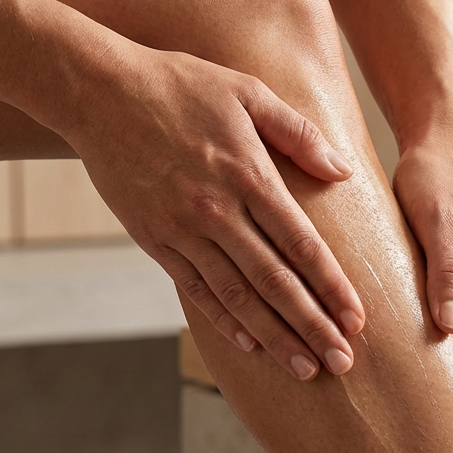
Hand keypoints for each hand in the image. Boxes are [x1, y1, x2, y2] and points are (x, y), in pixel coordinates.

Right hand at [69, 44, 364, 379]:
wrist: (96, 90)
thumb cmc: (180, 85)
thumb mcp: (248, 92)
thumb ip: (299, 133)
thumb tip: (344, 171)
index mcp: (249, 175)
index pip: (301, 244)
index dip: (332, 285)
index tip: (357, 318)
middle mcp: (218, 210)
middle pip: (275, 281)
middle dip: (312, 325)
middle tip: (342, 361)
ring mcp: (183, 229)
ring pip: (237, 296)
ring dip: (274, 336)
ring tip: (304, 367)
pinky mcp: (154, 239)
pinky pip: (195, 289)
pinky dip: (223, 320)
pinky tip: (250, 346)